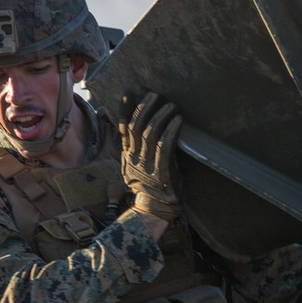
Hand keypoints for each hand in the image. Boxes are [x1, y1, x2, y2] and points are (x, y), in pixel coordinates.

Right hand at [118, 92, 183, 220]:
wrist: (155, 209)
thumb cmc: (149, 186)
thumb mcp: (135, 167)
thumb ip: (135, 151)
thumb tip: (136, 130)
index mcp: (127, 156)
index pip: (123, 129)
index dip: (125, 110)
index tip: (128, 93)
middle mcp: (134, 159)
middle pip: (136, 127)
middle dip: (145, 108)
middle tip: (155, 95)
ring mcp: (147, 165)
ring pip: (150, 134)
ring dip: (161, 116)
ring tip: (171, 105)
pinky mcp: (161, 171)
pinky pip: (165, 147)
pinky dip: (171, 131)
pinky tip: (178, 121)